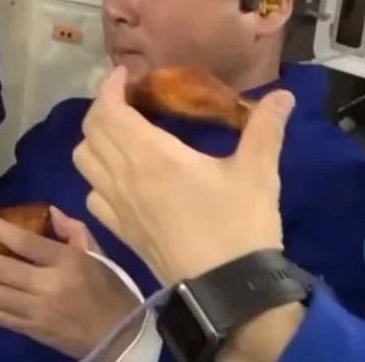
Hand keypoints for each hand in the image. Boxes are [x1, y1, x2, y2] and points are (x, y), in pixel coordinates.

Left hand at [0, 207, 137, 357]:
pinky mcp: (32, 331)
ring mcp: (37, 311)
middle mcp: (48, 287)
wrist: (120, 338)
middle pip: (0, 269)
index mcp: (67, 263)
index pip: (24, 242)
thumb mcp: (99, 254)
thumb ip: (73, 230)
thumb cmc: (110, 290)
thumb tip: (49, 212)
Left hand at [73, 66, 294, 284]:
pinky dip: (96, 178)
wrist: (226, 290)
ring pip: (83, 161)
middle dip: (102, 108)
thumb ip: (265, 128)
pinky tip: (118, 178)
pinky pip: (91, 195)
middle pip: (91, 132)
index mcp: (152, 156)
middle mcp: (124, 177)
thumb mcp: (258, 172)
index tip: (124, 74)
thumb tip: (282, 94)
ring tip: (119, 134)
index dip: (109, 87)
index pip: (110, 111)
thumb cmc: (240, 226)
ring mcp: (117, 206)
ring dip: (94, 140)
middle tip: (126, 100)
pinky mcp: (119, 231)